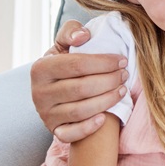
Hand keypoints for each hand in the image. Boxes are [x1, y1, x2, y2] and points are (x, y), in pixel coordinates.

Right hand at [30, 19, 128, 141]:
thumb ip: (72, 31)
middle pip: (80, 88)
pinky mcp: (54, 130)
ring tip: (122, 90)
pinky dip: (88, 128)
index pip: (76, 64)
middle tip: (125, 74)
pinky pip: (70, 134)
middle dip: (108, 81)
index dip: (103, 62)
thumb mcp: (65, 42)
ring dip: (106, 101)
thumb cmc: (66, 62)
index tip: (122, 60)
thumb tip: (83, 36)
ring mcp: (45, 114)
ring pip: (79, 111)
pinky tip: (104, 118)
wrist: (55, 87)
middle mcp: (39, 93)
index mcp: (40, 68)